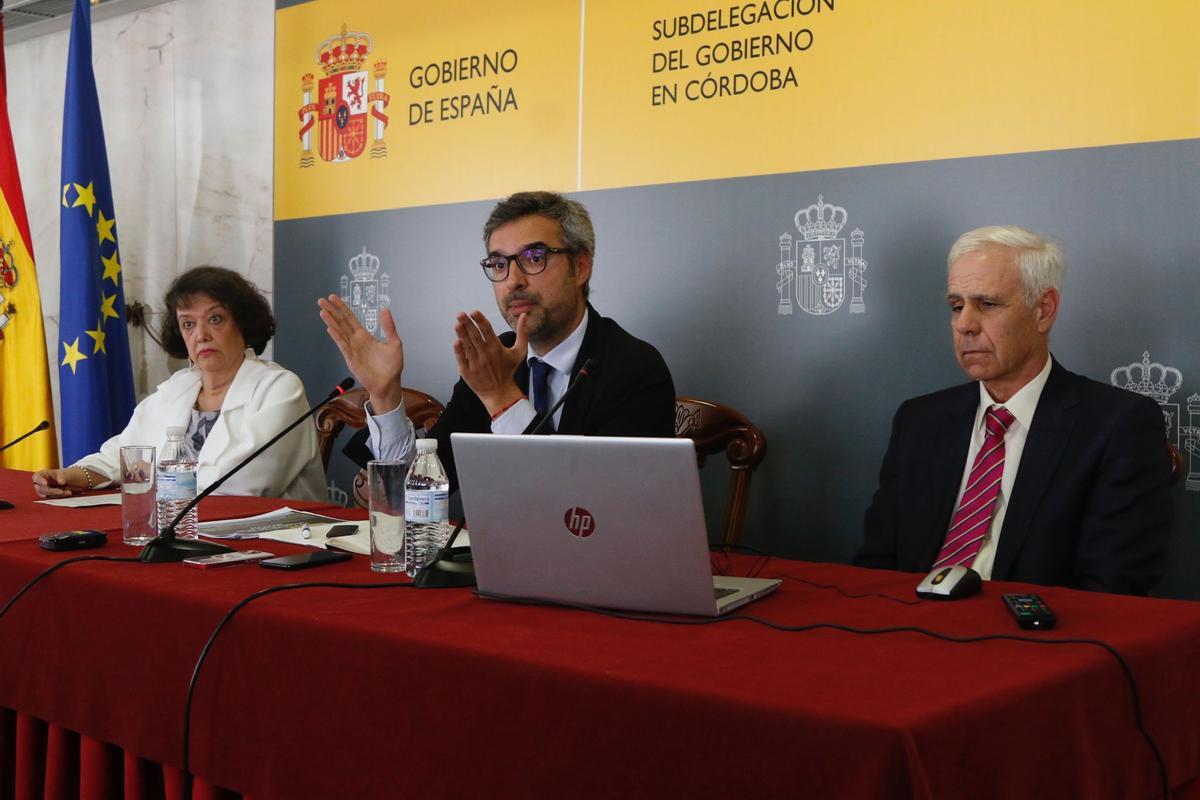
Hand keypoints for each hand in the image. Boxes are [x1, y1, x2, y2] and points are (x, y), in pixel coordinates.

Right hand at [32, 468, 83, 498]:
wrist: (79, 483)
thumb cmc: (71, 475)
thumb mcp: (68, 474)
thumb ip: (63, 476)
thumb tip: (60, 482)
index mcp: (45, 474)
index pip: (36, 477)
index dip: (39, 481)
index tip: (45, 484)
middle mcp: (43, 482)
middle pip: (41, 489)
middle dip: (51, 491)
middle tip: (62, 491)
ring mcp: (46, 490)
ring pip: (46, 495)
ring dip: (56, 495)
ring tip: (69, 492)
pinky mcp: (51, 496)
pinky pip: (51, 499)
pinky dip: (59, 498)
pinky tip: (67, 494)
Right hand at [318, 294, 404, 412]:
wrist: (389, 384)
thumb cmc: (392, 366)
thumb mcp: (394, 342)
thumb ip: (388, 326)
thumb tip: (385, 309)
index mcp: (365, 336)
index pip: (350, 318)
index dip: (342, 308)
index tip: (333, 298)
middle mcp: (356, 341)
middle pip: (341, 322)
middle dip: (332, 311)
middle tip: (321, 301)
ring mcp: (352, 349)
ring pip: (339, 332)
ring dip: (331, 322)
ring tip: (323, 311)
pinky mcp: (351, 359)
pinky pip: (343, 346)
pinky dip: (337, 337)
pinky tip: (330, 328)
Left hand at [453, 310, 527, 415]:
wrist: (500, 392)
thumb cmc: (509, 370)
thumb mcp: (520, 352)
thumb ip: (523, 333)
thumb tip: (524, 315)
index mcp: (497, 348)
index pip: (487, 330)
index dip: (480, 320)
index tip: (474, 312)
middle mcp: (485, 355)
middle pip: (475, 336)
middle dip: (467, 324)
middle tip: (460, 314)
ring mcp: (475, 364)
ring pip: (467, 346)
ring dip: (461, 334)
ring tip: (457, 324)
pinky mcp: (468, 372)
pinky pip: (461, 359)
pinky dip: (458, 351)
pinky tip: (456, 341)